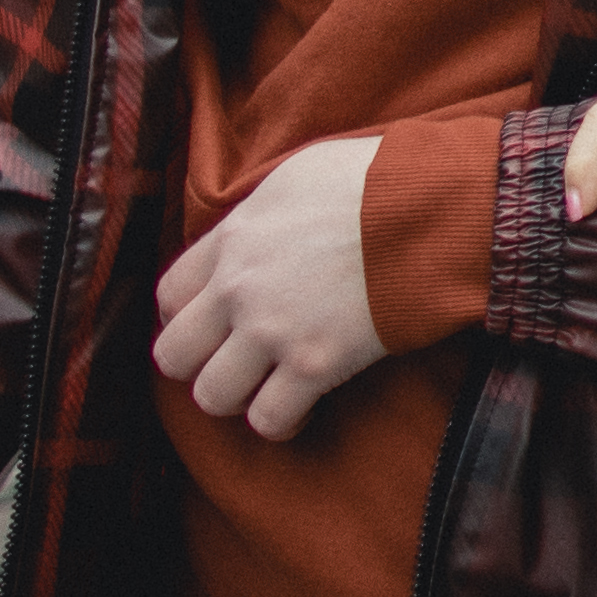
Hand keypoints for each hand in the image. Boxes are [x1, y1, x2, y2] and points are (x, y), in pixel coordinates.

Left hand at [156, 135, 387, 438]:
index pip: (169, 296)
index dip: (187, 318)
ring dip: (236, 397)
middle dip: (199, 365)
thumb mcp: (298, 175)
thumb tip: (262, 228)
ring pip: (211, 396)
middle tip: (234, 361)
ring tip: (266, 388)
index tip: (215, 323)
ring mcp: (272, 331)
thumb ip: (263, 212)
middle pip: (174, 356)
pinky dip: (281, 421)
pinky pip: (269, 419)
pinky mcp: (314, 365)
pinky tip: (301, 407)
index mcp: (231, 240)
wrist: (426, 208)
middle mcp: (237, 290)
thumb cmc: (373, 180)